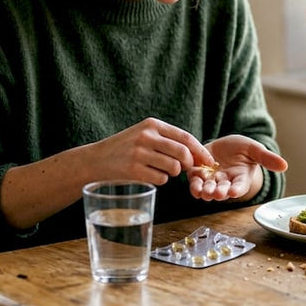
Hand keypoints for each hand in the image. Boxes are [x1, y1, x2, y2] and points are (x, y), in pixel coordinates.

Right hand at [84, 117, 213, 185]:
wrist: (95, 159)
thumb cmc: (125, 148)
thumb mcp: (144, 134)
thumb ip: (167, 140)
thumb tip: (197, 155)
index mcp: (152, 124)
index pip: (185, 137)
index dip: (200, 151)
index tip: (209, 161)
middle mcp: (146, 136)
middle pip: (183, 153)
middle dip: (189, 164)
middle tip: (186, 170)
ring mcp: (139, 153)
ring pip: (173, 168)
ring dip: (172, 173)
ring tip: (159, 170)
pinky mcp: (134, 170)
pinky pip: (161, 180)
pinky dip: (159, 180)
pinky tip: (147, 175)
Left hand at [188, 135, 287, 201]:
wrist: (223, 146)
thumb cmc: (241, 149)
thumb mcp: (254, 150)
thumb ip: (267, 158)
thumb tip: (285, 165)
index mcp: (240, 178)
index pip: (240, 186)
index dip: (237, 189)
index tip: (235, 191)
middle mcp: (225, 182)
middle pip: (223, 191)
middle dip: (219, 192)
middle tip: (217, 193)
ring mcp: (211, 180)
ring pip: (207, 189)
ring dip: (205, 191)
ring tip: (203, 192)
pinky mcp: (198, 175)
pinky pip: (195, 182)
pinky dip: (194, 184)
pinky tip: (194, 183)